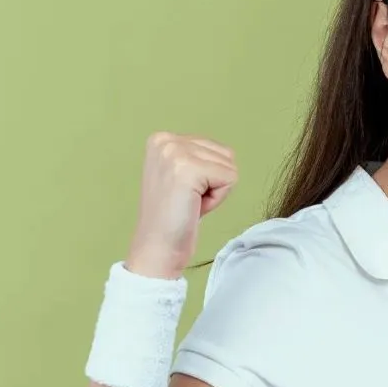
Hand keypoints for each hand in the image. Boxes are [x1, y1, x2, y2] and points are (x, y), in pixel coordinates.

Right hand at [125, 131, 237, 278]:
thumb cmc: (173, 217)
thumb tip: (227, 153)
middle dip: (213, 182)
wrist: (157, 247)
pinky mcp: (188, 170)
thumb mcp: (179, 175)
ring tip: (189, 203)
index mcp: (162, 139)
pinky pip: (230, 179)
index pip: (215, 148)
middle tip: (187, 200)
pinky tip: (194, 207)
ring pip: (229, 167)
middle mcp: (166, 141)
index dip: (208, 176)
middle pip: (225, 155)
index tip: (184, 192)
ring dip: (215, 191)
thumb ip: (196, 157)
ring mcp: (175, 153)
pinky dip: (217, 199)